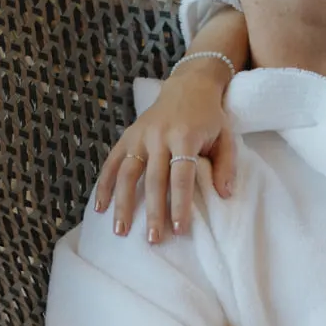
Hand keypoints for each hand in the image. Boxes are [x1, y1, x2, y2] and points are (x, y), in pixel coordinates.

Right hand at [95, 64, 234, 240]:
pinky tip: (100, 207)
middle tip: (154, 239)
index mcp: (184, 137)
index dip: (180, 204)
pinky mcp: (127, 136)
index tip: (179, 229)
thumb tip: (224, 195)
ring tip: (121, 231)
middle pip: (154, 180)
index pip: (181, 177)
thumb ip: (226, 165)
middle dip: (153, 211)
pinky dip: (105, 185)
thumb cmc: (210, 117)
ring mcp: (139, 136)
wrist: (188, 87)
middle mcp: (158, 137)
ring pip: (127, 174)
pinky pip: (112, 163)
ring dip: (123, 203)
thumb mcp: (226, 136)